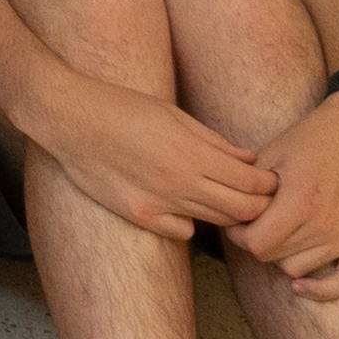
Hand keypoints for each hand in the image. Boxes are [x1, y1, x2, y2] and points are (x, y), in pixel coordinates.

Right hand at [29, 66, 287, 241]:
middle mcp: (180, 183)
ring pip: (214, 222)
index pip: (252, 183)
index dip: (267, 184)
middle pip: (241, 210)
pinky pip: (182, 231)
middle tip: (257, 196)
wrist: (69, 118)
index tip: (269, 180)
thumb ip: (214, 141)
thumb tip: (249, 160)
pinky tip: (185, 205)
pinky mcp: (139, 215)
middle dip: (257, 205)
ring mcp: (159, 203)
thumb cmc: (122, 107)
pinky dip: (192, 222)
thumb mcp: (173, 113)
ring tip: (225, 199)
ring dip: (227, 214)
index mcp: (192, 153)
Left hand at [228, 80, 338, 294]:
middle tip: (256, 222)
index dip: (238, 234)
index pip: (255, 243)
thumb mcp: (274, 153)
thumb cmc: (313, 138)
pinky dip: (323, 290)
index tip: (236, 221)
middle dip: (257, 240)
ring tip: (281, 231)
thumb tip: (230, 211)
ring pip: (298, 268)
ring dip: (283, 254)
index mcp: (298, 201)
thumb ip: (252, 187)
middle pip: (273, 256)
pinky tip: (301, 286)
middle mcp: (324, 225)